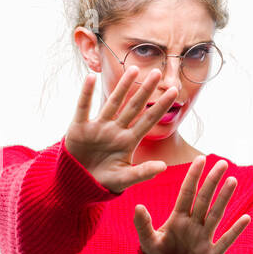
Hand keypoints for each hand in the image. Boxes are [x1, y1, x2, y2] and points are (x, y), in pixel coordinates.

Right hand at [63, 67, 180, 193]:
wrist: (78, 184)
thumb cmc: (104, 181)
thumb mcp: (124, 179)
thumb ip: (142, 172)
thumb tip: (163, 167)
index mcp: (128, 141)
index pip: (148, 120)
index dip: (160, 106)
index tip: (174, 91)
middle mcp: (116, 130)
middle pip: (133, 107)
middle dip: (145, 90)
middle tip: (157, 71)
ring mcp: (98, 127)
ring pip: (113, 103)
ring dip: (122, 86)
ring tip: (133, 69)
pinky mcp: (79, 128)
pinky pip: (83, 108)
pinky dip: (86, 94)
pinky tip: (90, 78)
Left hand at [133, 156, 250, 253]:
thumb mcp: (148, 242)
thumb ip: (142, 225)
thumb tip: (138, 206)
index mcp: (178, 218)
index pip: (187, 193)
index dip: (193, 176)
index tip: (200, 159)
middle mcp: (193, 224)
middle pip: (204, 199)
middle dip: (212, 181)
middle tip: (221, 163)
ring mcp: (204, 238)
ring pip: (216, 214)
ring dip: (224, 198)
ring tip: (232, 180)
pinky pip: (226, 241)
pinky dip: (235, 230)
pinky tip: (246, 218)